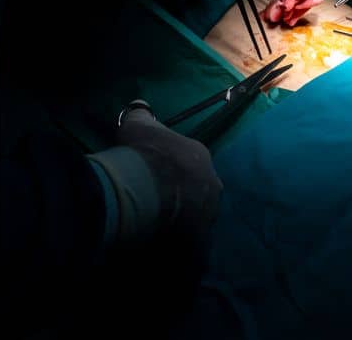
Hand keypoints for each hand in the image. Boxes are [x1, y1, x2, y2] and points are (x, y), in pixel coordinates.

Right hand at [95, 106, 222, 248]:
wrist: (143, 189)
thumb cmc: (144, 153)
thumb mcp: (139, 125)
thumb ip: (143, 115)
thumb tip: (142, 105)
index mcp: (201, 156)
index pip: (190, 163)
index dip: (171, 170)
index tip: (155, 176)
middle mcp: (211, 184)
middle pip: (197, 191)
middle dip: (180, 196)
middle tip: (156, 202)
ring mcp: (207, 214)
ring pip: (195, 218)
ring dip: (179, 221)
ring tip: (154, 226)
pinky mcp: (198, 241)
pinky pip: (188, 244)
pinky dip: (176, 245)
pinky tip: (158, 246)